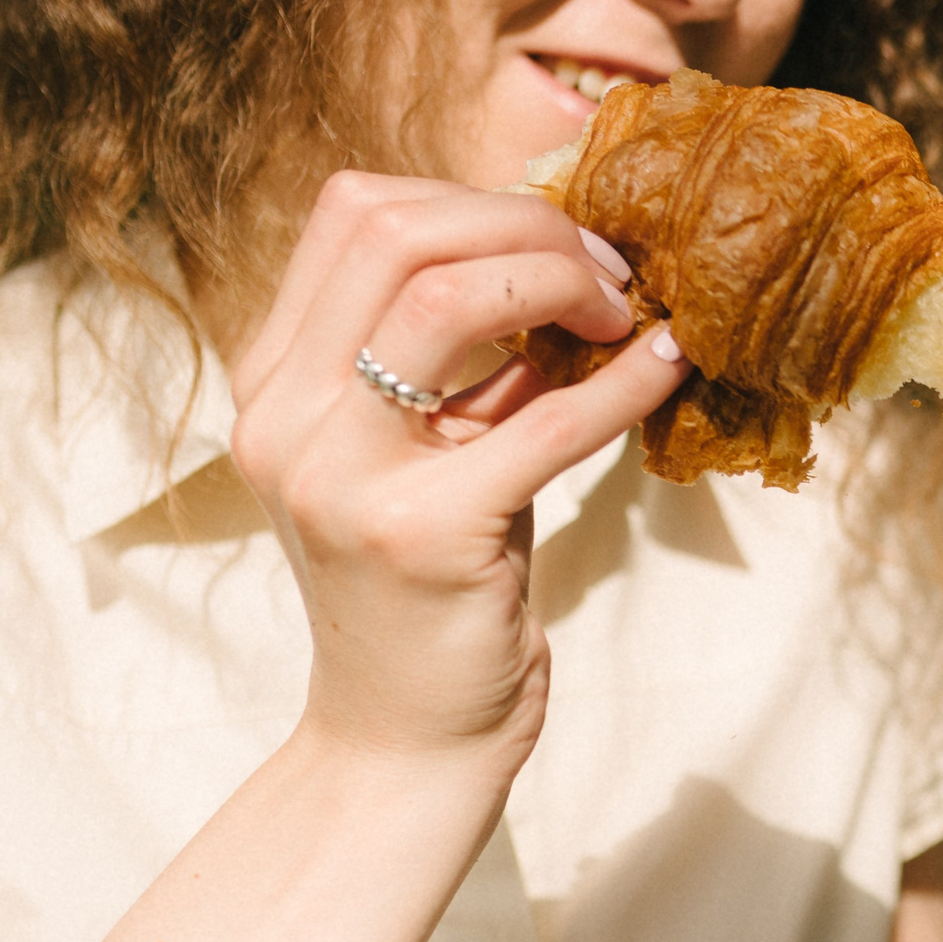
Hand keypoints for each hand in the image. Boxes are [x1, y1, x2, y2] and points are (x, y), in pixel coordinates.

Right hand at [228, 171, 690, 777]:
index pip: (355, 215)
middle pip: (395, 230)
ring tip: (624, 315)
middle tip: (609, 274)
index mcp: (273, 381)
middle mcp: (283, 418)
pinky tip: (668, 366)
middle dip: (523, 229)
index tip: (559, 243)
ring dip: (560, 283)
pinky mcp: (424, 535)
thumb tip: (567, 252)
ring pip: (449, 297)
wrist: (406, 739)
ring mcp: (339, 477)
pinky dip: (622, 382)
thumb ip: (467, 358)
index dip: (473, 202)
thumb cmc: (434, 589)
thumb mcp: (433, 450)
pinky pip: (545, 421)